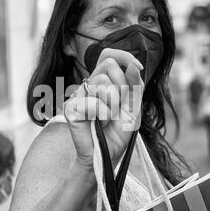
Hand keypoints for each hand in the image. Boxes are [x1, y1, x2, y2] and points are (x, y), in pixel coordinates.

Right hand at [64, 49, 143, 168]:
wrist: (106, 155)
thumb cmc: (117, 132)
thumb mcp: (133, 107)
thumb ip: (134, 86)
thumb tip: (133, 65)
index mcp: (102, 82)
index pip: (108, 56)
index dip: (124, 56)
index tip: (138, 67)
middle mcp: (88, 85)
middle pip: (110, 67)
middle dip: (122, 89)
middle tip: (117, 108)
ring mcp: (78, 94)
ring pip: (103, 84)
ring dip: (113, 105)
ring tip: (107, 118)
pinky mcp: (71, 107)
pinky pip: (95, 102)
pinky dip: (103, 114)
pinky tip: (98, 123)